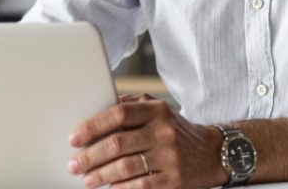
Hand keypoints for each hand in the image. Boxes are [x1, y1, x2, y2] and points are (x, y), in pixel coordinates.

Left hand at [67, 93, 225, 187]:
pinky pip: (140, 185)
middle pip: (118, 143)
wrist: (212, 153)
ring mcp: (169, 156)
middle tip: (74, 165)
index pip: (118, 114)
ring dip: (101, 175)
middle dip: (90, 156)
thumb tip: (97, 108)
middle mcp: (164, 131)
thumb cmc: (176, 131)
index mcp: (157, 110)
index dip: (93, 126)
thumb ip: (131, 106)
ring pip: (125, 167)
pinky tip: (110, 188)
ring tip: (87, 179)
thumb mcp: (159, 110)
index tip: (74, 138)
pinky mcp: (173, 179)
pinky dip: (120, 188)